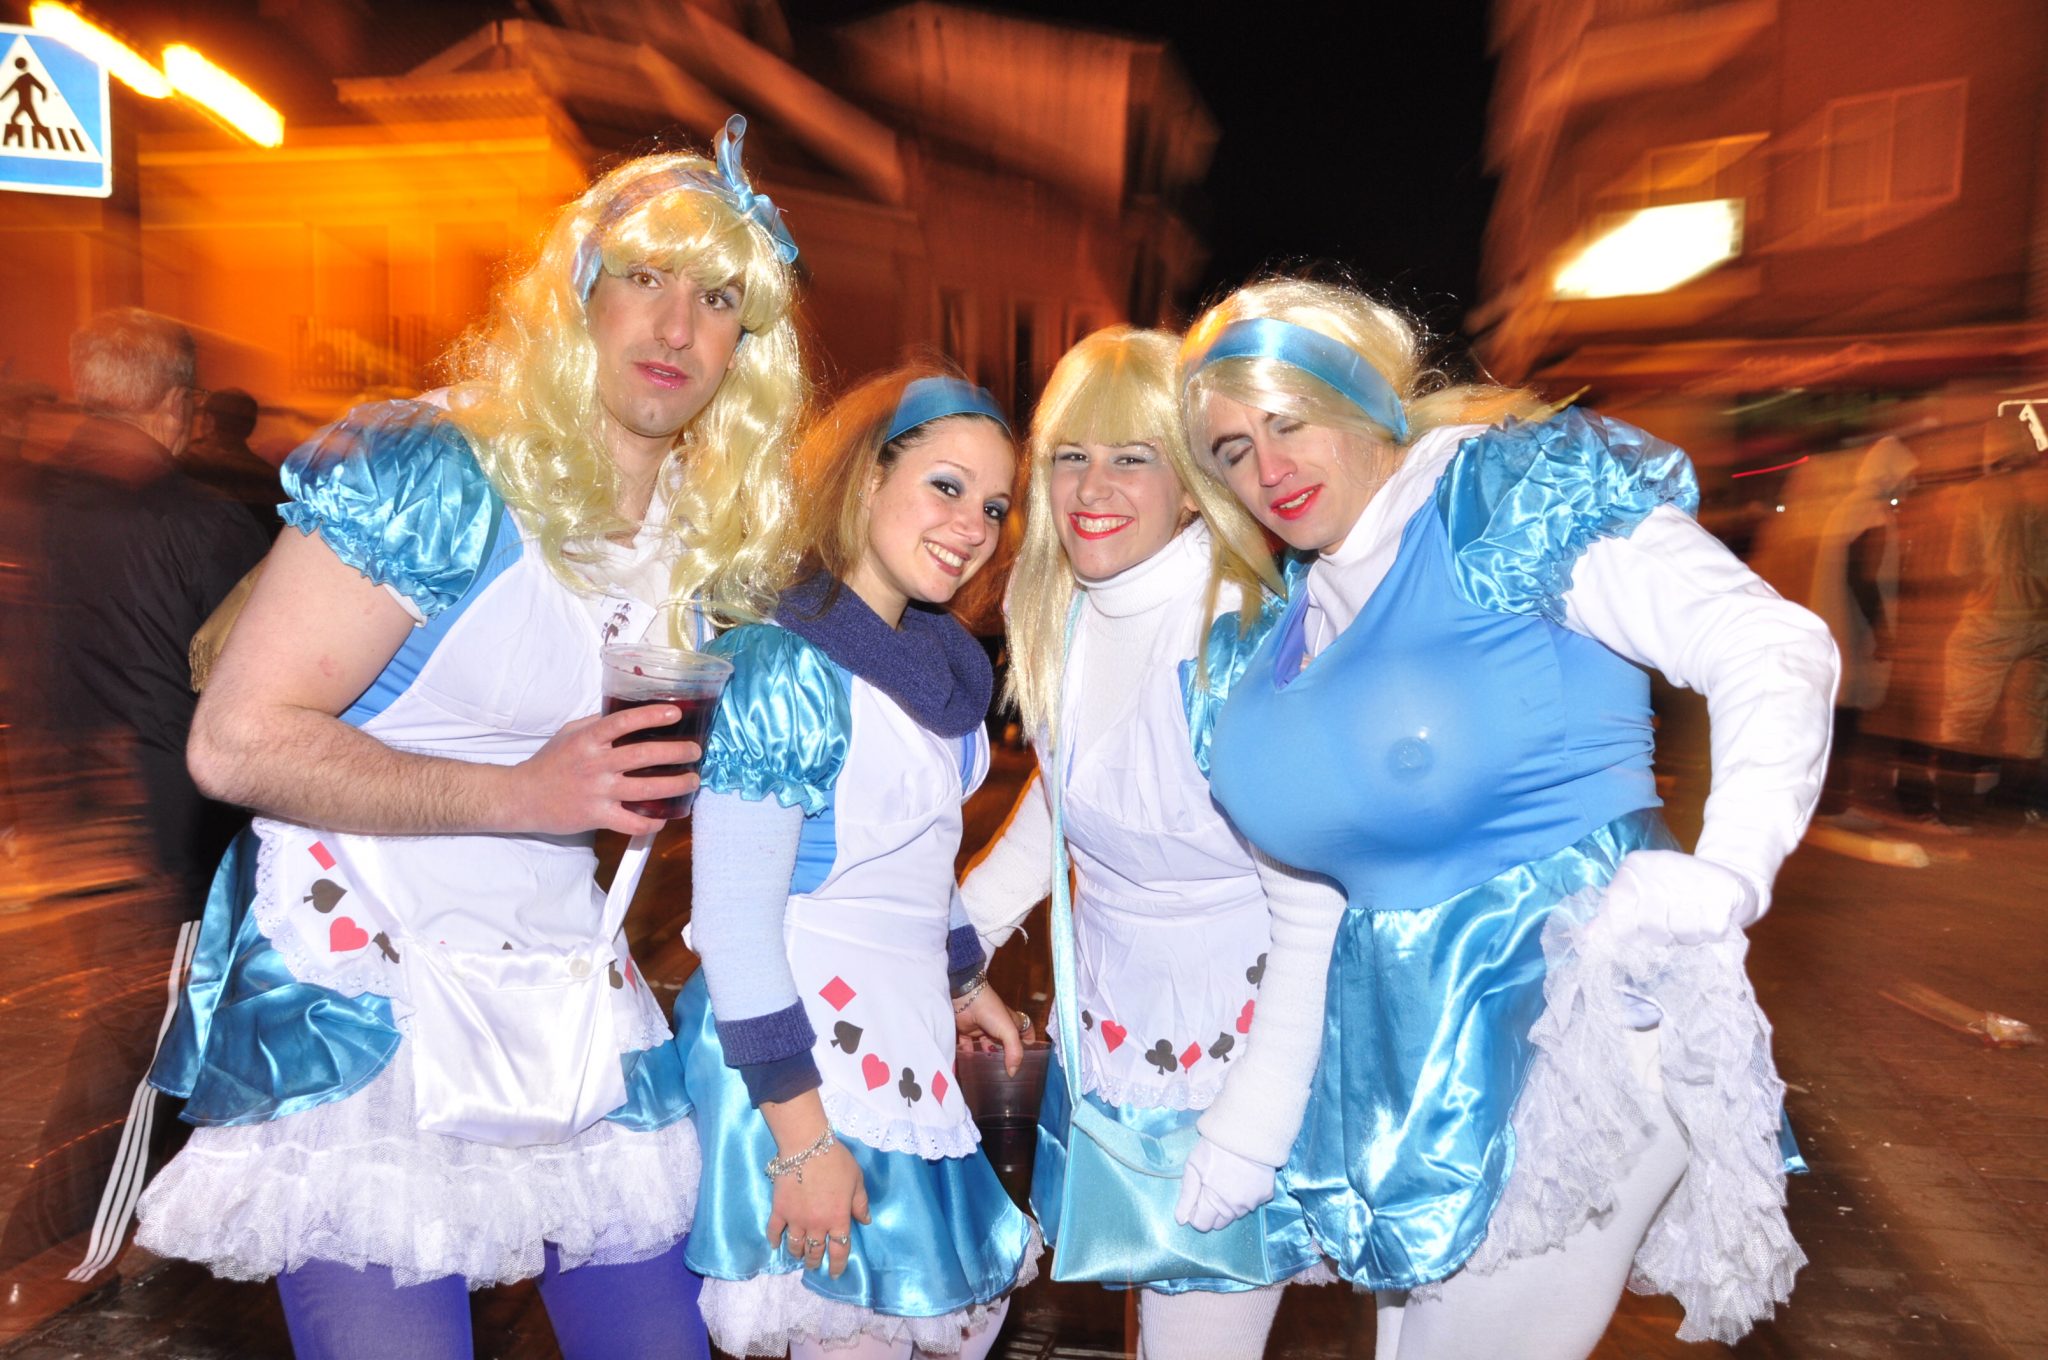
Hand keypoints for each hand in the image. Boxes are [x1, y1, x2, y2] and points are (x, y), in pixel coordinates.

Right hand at [503, 706, 701, 834]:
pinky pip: (631, 822)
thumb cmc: (548, 763)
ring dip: (675, 785)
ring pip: (645, 789)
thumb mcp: (569, 733)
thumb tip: (625, 712)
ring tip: (692, 781)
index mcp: (588, 740)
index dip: (651, 715)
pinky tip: (664, 817)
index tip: (675, 713)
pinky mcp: (597, 816)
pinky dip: (651, 822)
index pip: (623, 722)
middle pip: (643, 755)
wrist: (522, 797)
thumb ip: (596, 723)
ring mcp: (597, 792)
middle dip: (676, 752)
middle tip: (695, 751)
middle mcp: (595, 764)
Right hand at [766, 1138, 868, 1278]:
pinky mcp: (779, 1210)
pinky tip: (775, 1244)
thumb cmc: (836, 1161)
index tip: (836, 1273)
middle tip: (815, 1265)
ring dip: (798, 1254)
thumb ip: (860, 1203)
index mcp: (838, 1219)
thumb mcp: (857, 1180)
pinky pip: (774, 1231)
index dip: (838, 1265)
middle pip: (815, 1251)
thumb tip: (865, 1221)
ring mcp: (796, 1219)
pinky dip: (774, 1240)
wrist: (807, 1146)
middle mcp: (817, 1225)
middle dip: (816, 1261)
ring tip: (800, 1256)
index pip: (840, 1250)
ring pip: (795, 1246)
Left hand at [954, 983, 1022, 1075]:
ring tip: (989, 1072)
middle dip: (1007, 1054)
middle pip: (1006, 1042)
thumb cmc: (992, 1012)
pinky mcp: (968, 1031)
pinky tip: (970, 1063)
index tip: (1030, 1051)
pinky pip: (968, 1046)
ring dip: (987, 1056)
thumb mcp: (1009, 1032)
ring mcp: (983, 1028)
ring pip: (987, 1045)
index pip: (1025, 1030)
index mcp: (1012, 1023)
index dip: (1029, 1039)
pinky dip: (968, 1054)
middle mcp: (998, 1026)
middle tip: (1008, 1069)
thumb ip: (1014, 1052)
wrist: (966, 999)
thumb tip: (1013, 1072)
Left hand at [1174, 1137, 1275, 1231]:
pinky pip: (1253, 1203)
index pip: (1202, 1225)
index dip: (1196, 1213)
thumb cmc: (1214, 1148)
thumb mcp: (1193, 1167)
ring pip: (1236, 1214)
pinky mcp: (1267, 1194)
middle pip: (1220, 1223)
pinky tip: (1243, 1179)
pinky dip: (1247, 1196)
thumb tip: (1180, 1220)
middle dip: (1212, 1210)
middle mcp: (1235, 1208)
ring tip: (1227, 1180)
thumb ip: (1187, 1196)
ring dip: (1230, 1204)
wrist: (1247, 1131)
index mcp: (1214, 1203)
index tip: (1197, 1198)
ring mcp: (1253, 1202)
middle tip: (1211, 1188)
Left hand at [1591, 849, 1762, 951]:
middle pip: (1650, 926)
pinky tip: (1710, 919)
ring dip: (1687, 937)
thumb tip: (1587, 939)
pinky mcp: (1723, 893)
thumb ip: (1615, 916)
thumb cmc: (1678, 892)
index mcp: (1635, 866)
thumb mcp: (1642, 896)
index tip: (1638, 935)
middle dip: (1662, 935)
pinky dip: (1709, 934)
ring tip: (1693, 921)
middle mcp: (1660, 867)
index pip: (1618, 910)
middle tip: (1673, 925)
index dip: (1627, 932)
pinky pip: (1708, 932)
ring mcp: (1693, 879)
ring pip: (1680, 932)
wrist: (1730, 874)